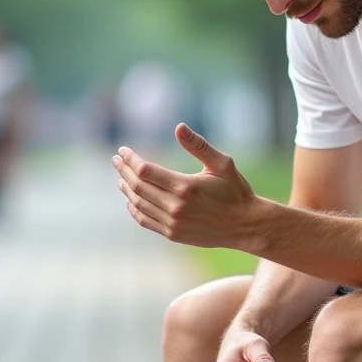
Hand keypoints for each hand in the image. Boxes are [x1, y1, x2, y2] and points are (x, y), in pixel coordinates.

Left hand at [113, 123, 255, 247]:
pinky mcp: (173, 234)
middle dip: (124, 170)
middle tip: (116, 160)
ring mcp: (173, 223)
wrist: (245, 225)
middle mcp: (176, 206)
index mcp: (185, 187)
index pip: (145, 170)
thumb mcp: (222, 164)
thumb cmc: (236, 191)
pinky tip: (131, 200)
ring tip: (120, 178)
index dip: (131, 159)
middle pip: (138, 186)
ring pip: (138, 204)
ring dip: (126, 189)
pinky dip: (134, 209)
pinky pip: (145, 220)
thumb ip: (199, 146)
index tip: (123, 150)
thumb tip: (179, 127)